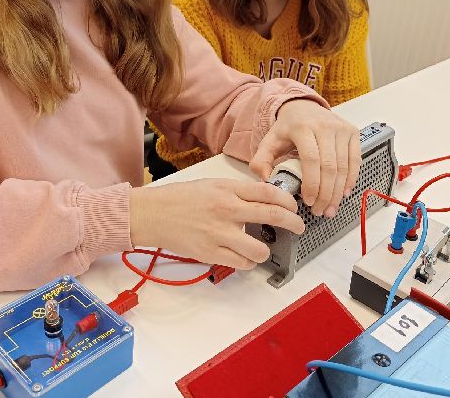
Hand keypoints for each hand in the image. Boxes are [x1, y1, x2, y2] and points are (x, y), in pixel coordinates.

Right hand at [129, 179, 303, 268]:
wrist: (152, 213)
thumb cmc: (179, 198)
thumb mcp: (211, 185)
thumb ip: (237, 192)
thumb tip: (264, 200)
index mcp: (227, 189)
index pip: (268, 192)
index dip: (287, 201)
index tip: (293, 207)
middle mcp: (226, 210)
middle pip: (273, 216)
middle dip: (293, 223)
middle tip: (298, 227)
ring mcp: (219, 233)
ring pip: (259, 249)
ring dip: (266, 250)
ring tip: (263, 248)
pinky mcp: (210, 252)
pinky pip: (241, 263)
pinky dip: (247, 262)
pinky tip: (244, 257)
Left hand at [250, 99, 360, 217]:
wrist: (304, 107)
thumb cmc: (287, 128)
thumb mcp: (269, 141)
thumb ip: (261, 160)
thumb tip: (265, 180)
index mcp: (302, 127)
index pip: (311, 159)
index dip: (312, 183)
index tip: (309, 202)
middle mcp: (325, 126)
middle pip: (330, 166)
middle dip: (326, 193)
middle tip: (320, 211)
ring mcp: (341, 128)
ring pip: (344, 166)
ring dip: (338, 191)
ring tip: (330, 208)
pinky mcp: (352, 132)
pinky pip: (355, 160)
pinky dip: (350, 179)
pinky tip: (343, 193)